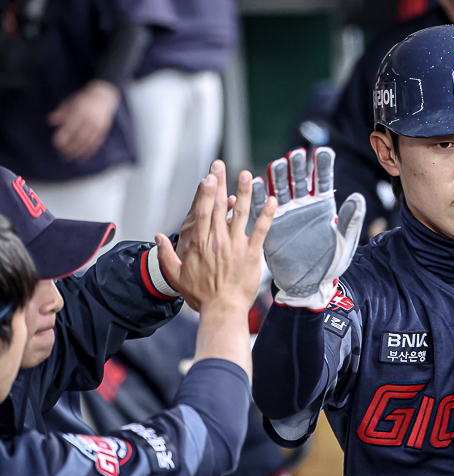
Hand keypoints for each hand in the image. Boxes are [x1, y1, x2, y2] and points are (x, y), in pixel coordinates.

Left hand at [48, 80, 120, 161]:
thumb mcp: (70, 102)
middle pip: (78, 138)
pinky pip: (97, 142)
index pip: (69, 128)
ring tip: (73, 158)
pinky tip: (86, 156)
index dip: (63, 138)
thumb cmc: (83, 99)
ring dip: (80, 152)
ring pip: (88, 142)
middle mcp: (89, 120)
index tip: (56, 145)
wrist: (104, 95)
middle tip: (63, 156)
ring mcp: (97, 125)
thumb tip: (51, 121)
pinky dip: (91, 150)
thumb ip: (61, 112)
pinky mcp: (104, 129)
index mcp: (78, 112)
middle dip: (70, 148)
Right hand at [156, 164, 276, 312]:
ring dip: (245, 193)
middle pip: (219, 207)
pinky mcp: (252, 253)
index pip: (202, 212)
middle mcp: (217, 240)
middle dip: (221, 184)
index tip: (208, 176)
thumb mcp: (176, 275)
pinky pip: (261, 230)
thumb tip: (158, 236)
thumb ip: (166, 254)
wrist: (222, 309)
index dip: (206, 192)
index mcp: (200, 243)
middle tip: (222, 165)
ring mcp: (236, 245)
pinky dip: (267, 215)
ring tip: (248, 175)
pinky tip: (272, 200)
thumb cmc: (201, 295)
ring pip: (241, 213)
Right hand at [251, 147, 364, 308]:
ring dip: (278, 177)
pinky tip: (255, 184)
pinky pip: (262, 209)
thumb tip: (358, 198)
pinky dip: (258, 196)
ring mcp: (286, 213)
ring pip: (280, 189)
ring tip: (276, 164)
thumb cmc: (332, 263)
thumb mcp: (345, 241)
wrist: (311, 284)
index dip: (323, 166)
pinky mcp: (271, 225)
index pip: (323, 180)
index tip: (323, 152)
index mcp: (323, 205)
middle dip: (298, 167)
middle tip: (296, 154)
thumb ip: (350, 220)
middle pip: (299, 180)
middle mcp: (303, 205)